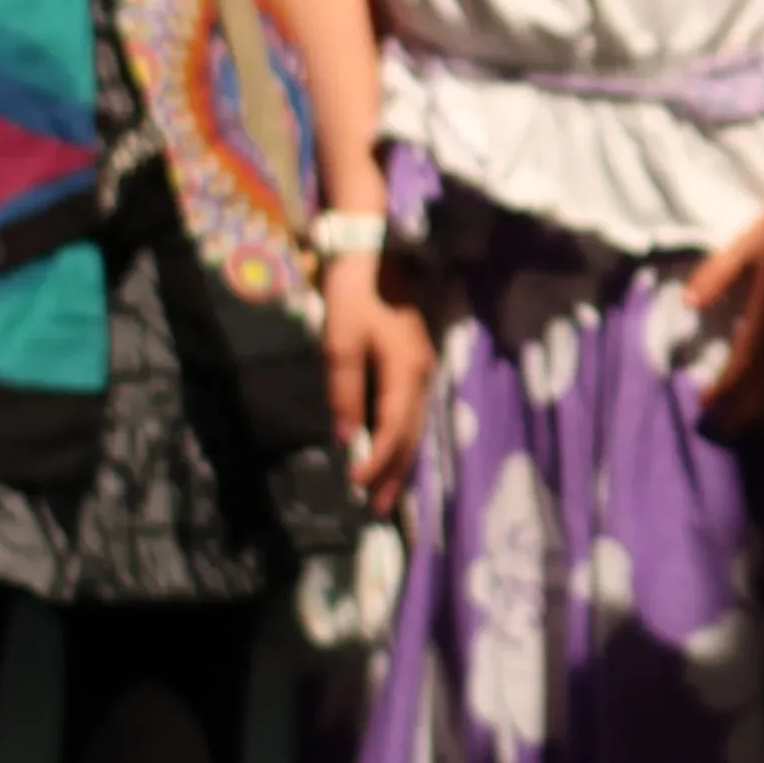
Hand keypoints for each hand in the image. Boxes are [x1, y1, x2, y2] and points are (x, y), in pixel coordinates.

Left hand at [323, 258, 431, 499]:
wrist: (374, 253)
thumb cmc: (355, 295)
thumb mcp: (340, 344)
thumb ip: (344, 392)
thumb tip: (348, 438)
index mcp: (405, 370)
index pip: (394, 428)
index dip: (378, 460)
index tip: (357, 486)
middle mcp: (421, 374)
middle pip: (411, 434)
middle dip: (395, 472)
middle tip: (380, 509)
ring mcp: (423, 367)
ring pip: (415, 424)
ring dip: (401, 459)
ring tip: (386, 491)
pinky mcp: (416, 361)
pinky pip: (413, 410)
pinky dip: (402, 437)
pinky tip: (393, 449)